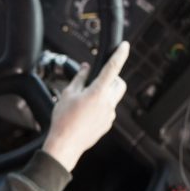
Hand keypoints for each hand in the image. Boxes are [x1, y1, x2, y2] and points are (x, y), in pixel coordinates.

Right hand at [43, 41, 129, 171]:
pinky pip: (109, 110)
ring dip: (105, 93)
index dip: (120, 54)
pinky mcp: (108, 124)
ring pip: (114, 97)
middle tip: (99, 80)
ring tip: (87, 100)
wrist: (65, 143)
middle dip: (113, 78)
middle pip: (120, 83)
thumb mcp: (67, 94)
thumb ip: (79, 78)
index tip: (125, 46)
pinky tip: (87, 113)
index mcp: (98, 92)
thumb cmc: (64, 120)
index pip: (113, 68)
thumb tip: (85, 68)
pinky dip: (101, 107)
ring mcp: (110, 114)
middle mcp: (108, 102)